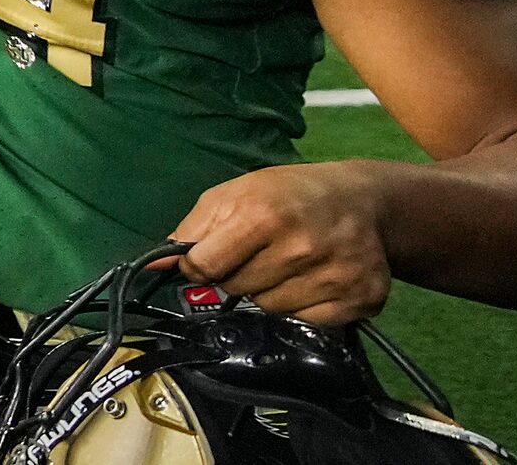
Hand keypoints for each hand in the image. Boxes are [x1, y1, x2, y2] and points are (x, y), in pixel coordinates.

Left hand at [164, 162, 391, 322]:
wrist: (362, 200)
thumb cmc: (288, 194)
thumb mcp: (236, 193)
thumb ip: (194, 229)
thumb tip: (154, 267)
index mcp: (264, 215)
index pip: (206, 266)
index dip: (200, 266)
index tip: (210, 258)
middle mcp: (301, 247)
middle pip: (237, 290)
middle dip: (238, 275)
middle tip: (261, 253)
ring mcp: (334, 276)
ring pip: (269, 309)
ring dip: (269, 292)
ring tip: (288, 263)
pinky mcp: (360, 300)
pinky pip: (305, 322)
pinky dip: (301, 307)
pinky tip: (313, 279)